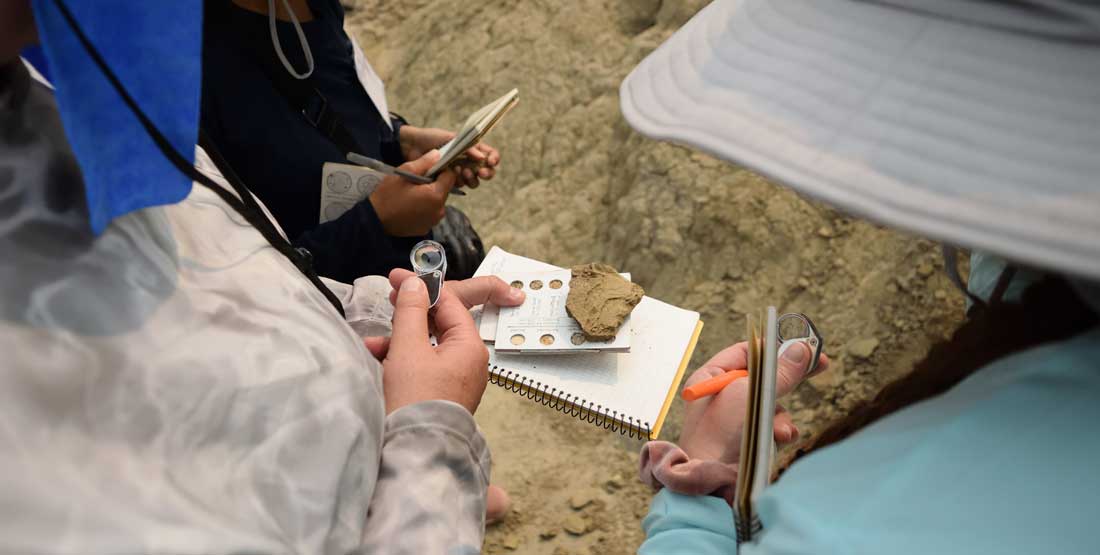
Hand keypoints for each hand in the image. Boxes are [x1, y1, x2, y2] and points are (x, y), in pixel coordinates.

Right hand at [363, 270, 525, 413]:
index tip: (395, 277)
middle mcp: (469, 362)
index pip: (450, 304)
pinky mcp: (442, 394)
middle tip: (387, 298)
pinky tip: (377, 361)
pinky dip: (402, 361)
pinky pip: (423, 367)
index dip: (422, 287)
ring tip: (372, 345)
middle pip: (440, 325)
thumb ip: (411, 312)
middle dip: (409, 315)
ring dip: (399, 340)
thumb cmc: (414, 400)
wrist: (414, 454)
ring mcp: (457, 380)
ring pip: (427, 347)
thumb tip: (416, 283)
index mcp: (470, 347)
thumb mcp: (408, 349)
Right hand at [369, 150, 454, 236]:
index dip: (441, 170)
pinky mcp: (426, 229)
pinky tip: (410, 207)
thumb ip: (424, 163)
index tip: (428, 170)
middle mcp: (439, 211)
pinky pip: (430, 214)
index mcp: (436, 195)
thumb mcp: (404, 173)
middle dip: (434, 184)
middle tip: (415, 182)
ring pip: (437, 203)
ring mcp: (433, 221)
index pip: (450, 177)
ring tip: (411, 195)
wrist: (374, 220)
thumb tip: (438, 154)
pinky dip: (424, 209)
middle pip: (444, 191)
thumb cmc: (388, 195)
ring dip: (429, 197)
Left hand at [398, 125, 500, 188]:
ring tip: (464, 172)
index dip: (493, 159)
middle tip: (482, 172)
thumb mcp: (452, 139)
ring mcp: (459, 171)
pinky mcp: (449, 180)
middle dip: (487, 173)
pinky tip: (454, 174)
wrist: (413, 145)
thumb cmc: (433, 138)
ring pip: (474, 181)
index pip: (490, 154)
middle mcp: (468, 161)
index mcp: (472, 148)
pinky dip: (460, 181)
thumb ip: (468, 148)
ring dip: (473, 178)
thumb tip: (482, 158)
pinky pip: (460, 185)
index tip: (491, 161)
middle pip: (486, 171)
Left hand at [678, 341, 828, 462]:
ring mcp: (737, 418)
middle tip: (821, 363)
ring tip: (778, 428)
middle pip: (763, 376)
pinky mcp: (750, 438)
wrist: (712, 481)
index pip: (746, 352)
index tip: (801, 342)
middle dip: (790, 374)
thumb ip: (777, 373)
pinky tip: (779, 438)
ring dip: (781, 413)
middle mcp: (723, 395)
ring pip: (773, 403)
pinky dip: (779, 430)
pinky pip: (773, 425)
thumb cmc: (719, 432)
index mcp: (711, 377)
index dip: (774, 346)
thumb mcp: (748, 394)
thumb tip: (802, 349)